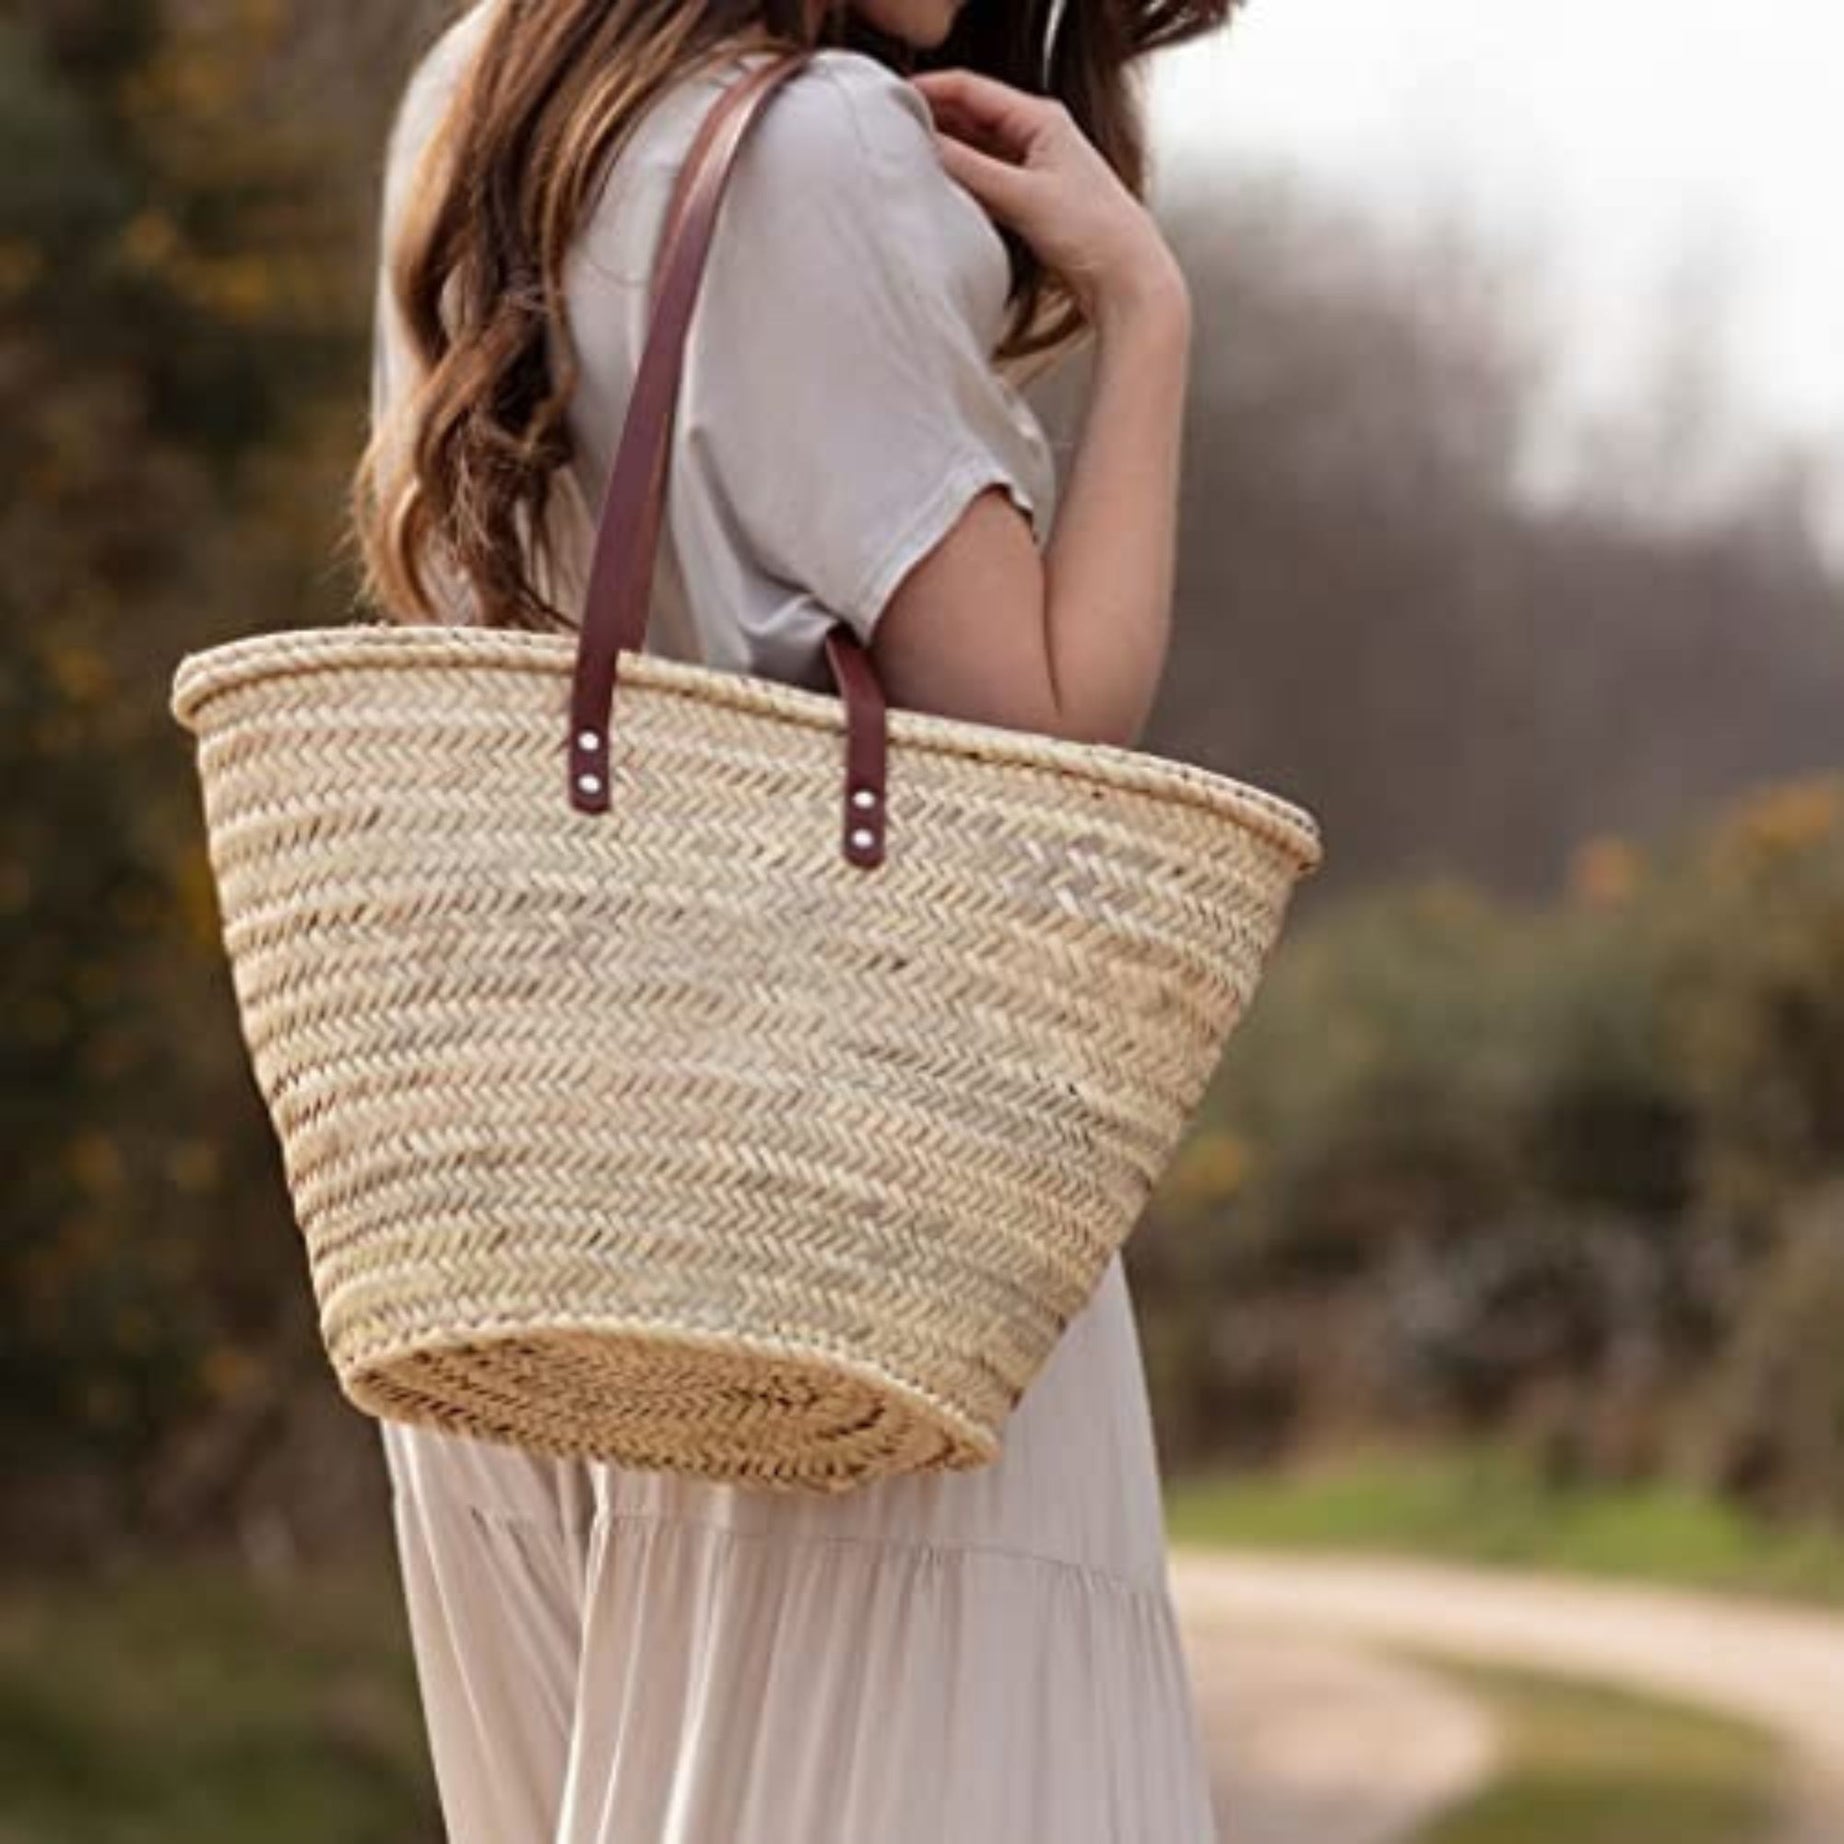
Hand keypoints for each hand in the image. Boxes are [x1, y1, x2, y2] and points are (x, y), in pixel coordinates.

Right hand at [907, 67, 1187, 330]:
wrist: (1127, 280)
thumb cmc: (1094, 232)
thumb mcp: (1023, 196)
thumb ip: (971, 169)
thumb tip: (926, 147)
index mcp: (1042, 118)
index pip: (973, 89)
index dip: (930, 90)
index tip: (893, 100)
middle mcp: (1037, 135)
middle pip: (971, 116)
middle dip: (933, 121)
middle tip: (892, 134)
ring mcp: (1033, 167)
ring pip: (975, 149)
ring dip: (946, 154)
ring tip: (908, 161)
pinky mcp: (1030, 199)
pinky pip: (984, 180)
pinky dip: (961, 181)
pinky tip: (940, 190)